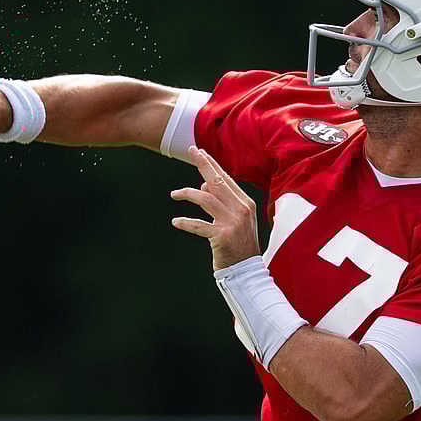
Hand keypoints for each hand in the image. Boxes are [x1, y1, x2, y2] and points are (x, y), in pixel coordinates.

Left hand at [171, 146, 259, 269]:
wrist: (246, 271)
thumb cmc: (238, 244)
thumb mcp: (234, 219)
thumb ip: (222, 200)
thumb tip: (204, 183)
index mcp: (245, 203)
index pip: (226, 178)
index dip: (211, 164)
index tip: (200, 152)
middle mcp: (240, 209)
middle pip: (217, 181)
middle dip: (203, 163)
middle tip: (191, 150)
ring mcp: (232, 222)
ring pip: (205, 199)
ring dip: (187, 194)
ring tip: (174, 194)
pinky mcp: (222, 237)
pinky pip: (198, 225)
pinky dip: (185, 222)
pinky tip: (175, 221)